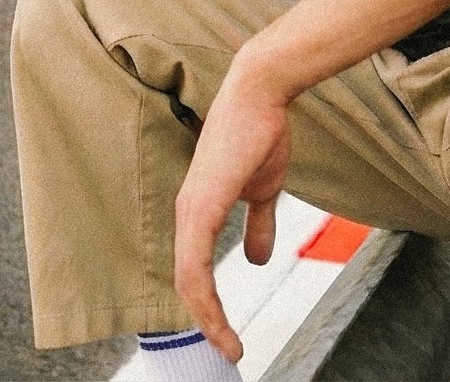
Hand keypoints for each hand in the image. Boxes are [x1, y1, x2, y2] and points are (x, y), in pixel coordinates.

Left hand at [174, 57, 294, 363]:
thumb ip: (258, 225)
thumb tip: (258, 260)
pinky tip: (222, 323)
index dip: (210, 309)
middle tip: (230, 353)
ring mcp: (189, 213)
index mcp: (198, 214)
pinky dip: (207, 301)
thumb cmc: (260, 134)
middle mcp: (186, 217)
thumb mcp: (263, 191)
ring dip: (209, 321)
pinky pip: (195, 267)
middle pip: (188, 287)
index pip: (195, 274)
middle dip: (208, 325)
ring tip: (231, 349)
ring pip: (189, 284)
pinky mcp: (200, 208)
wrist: (262, 95)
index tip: (230, 337)